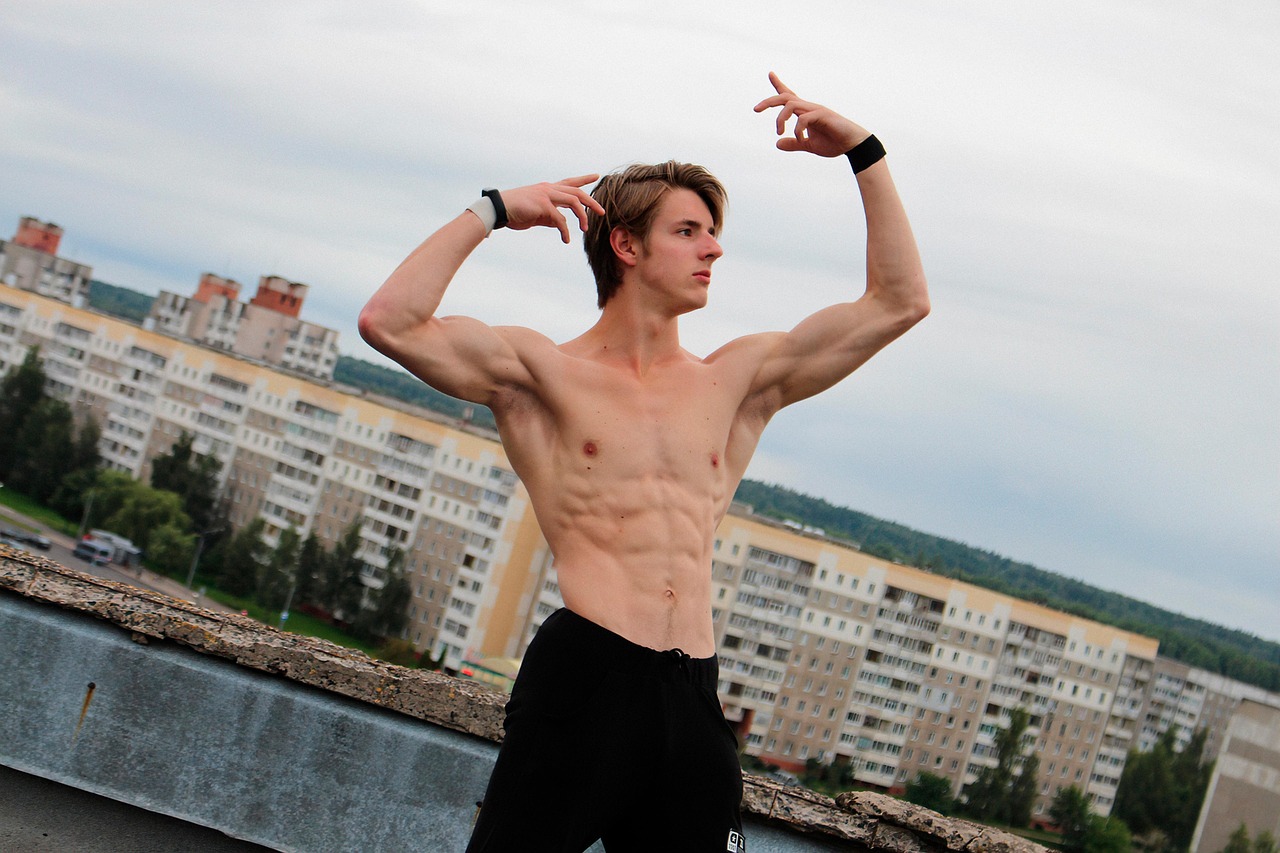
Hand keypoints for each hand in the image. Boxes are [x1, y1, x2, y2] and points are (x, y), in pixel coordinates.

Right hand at [498, 175, 605, 243]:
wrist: (499, 209)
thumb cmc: (515, 211)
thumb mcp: (537, 214)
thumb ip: (550, 217)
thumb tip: (560, 224)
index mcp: (547, 189)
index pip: (569, 182)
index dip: (583, 179)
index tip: (595, 176)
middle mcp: (549, 188)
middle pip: (577, 192)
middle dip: (591, 202)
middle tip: (602, 212)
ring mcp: (546, 195)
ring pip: (574, 202)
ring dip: (582, 216)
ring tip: (585, 229)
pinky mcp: (543, 205)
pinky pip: (560, 219)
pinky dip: (565, 231)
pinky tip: (566, 240)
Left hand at [753, 72, 868, 157]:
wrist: (853, 145)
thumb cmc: (834, 143)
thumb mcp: (809, 146)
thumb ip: (794, 144)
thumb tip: (777, 143)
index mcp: (805, 113)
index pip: (789, 95)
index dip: (779, 84)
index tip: (770, 73)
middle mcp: (809, 107)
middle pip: (785, 97)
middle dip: (769, 101)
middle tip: (755, 109)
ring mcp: (816, 110)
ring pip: (791, 105)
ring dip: (780, 119)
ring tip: (780, 132)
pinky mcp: (823, 115)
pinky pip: (804, 118)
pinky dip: (797, 131)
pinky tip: (800, 140)